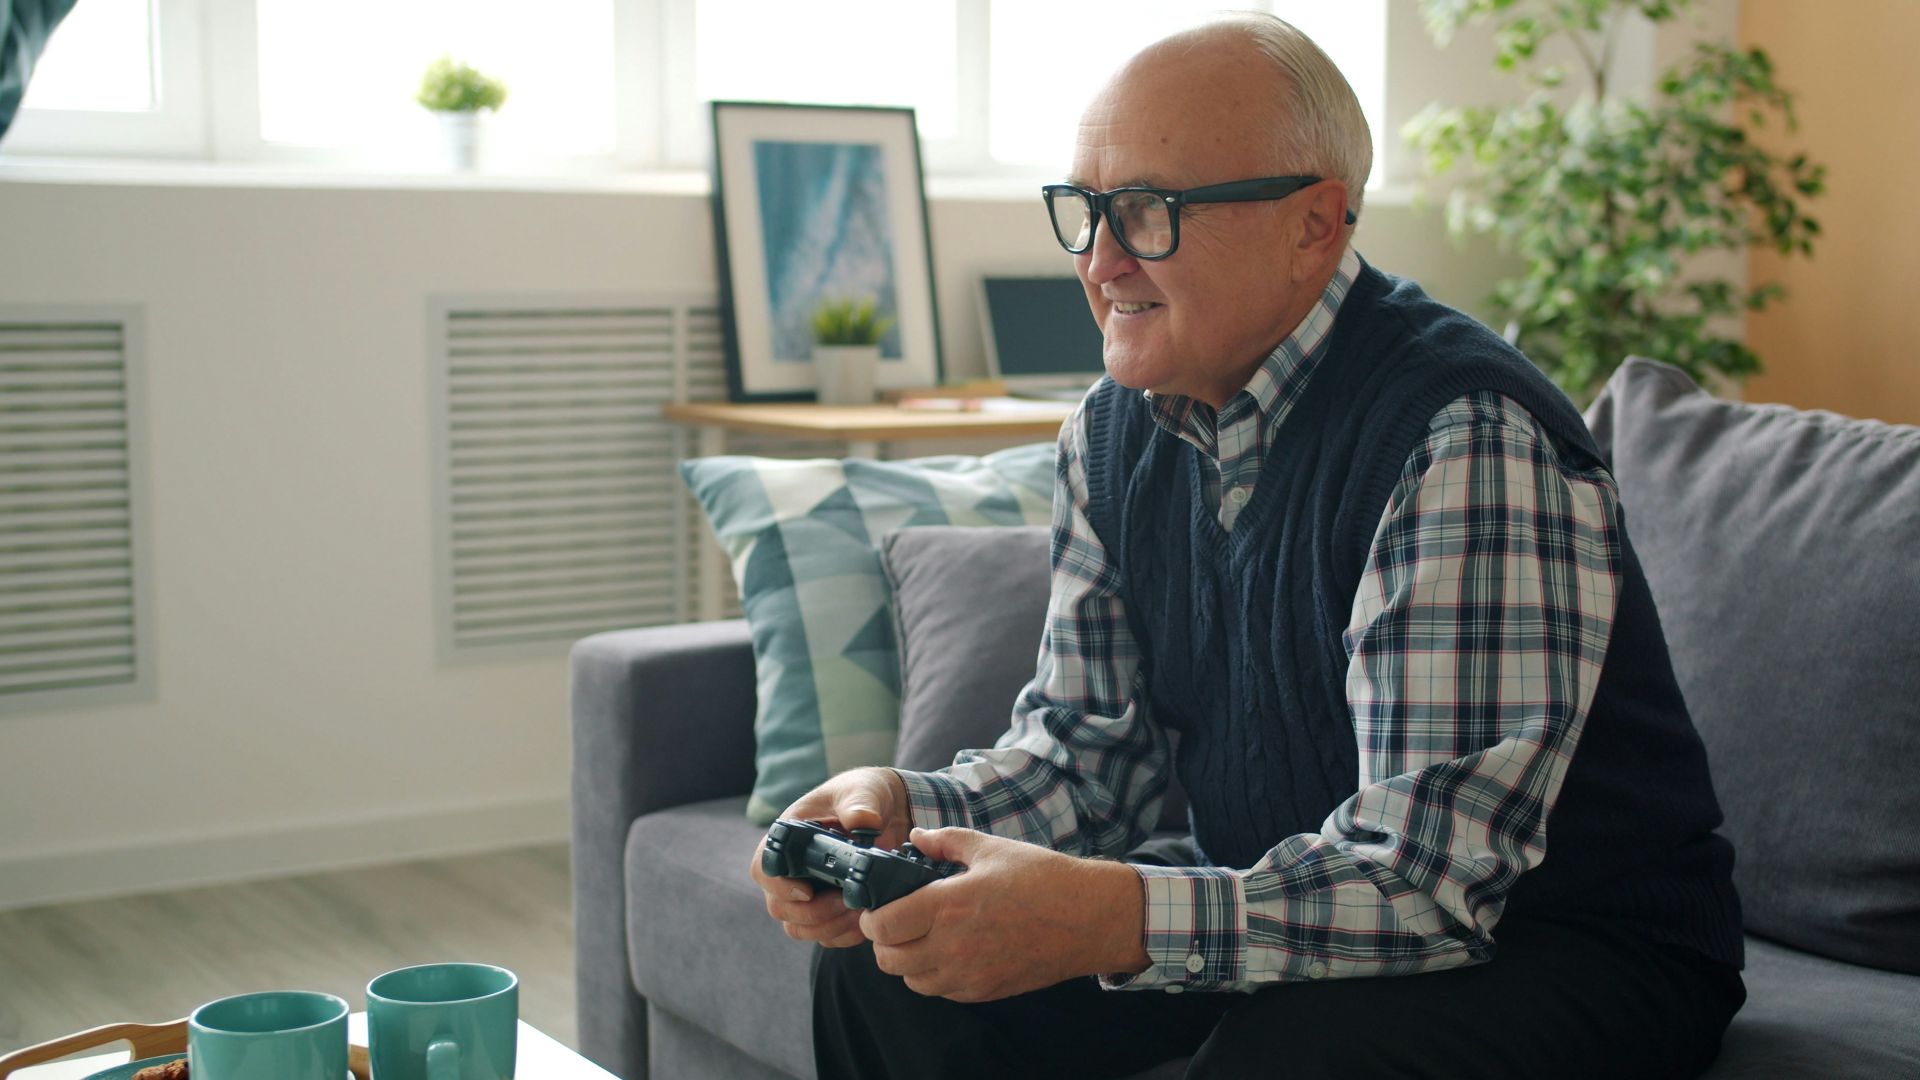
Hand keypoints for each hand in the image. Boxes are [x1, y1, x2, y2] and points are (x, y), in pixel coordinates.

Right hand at [749, 767, 912, 948]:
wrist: (888, 811)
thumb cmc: (864, 795)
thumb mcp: (864, 791)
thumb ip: (861, 803)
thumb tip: (864, 821)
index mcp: (789, 836)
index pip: (764, 866)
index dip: (778, 885)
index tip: (808, 891)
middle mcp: (792, 868)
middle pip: (779, 906)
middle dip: (811, 913)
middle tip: (846, 903)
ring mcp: (808, 891)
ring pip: (798, 927)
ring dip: (827, 927)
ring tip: (859, 913)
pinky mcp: (829, 909)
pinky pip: (825, 936)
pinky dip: (843, 935)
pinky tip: (866, 921)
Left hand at [856, 827, 1150, 1002]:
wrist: (1088, 918)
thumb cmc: (1043, 878)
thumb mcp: (991, 847)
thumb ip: (945, 841)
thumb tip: (916, 837)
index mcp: (949, 904)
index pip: (883, 925)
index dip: (872, 916)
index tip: (877, 907)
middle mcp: (953, 946)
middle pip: (888, 960)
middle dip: (885, 940)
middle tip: (896, 922)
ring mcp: (969, 974)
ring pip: (911, 981)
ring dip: (908, 961)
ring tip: (923, 936)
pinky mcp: (985, 991)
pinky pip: (941, 991)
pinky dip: (935, 975)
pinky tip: (951, 951)